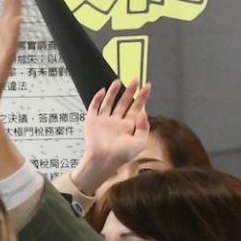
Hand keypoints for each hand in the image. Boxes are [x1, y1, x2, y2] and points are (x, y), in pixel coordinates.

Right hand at [68, 80, 153, 197]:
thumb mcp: (140, 142)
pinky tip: (102, 91)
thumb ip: (144, 127)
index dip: (142, 97)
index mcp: (129, 126)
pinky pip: (94, 107)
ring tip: (119, 81)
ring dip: (114, 91)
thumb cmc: (122, 156)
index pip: (137, 107)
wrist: (104, 161)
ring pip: (110, 102)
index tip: (147, 86)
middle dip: (130, 91)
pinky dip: (97, 98)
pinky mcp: (93, 121)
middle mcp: (117, 122)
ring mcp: (104, 121)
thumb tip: (143, 111)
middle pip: (125, 102)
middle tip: (135, 80)